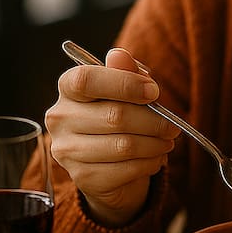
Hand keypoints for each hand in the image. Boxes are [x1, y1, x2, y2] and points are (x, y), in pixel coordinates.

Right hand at [45, 47, 179, 225]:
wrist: (108, 165)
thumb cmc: (117, 116)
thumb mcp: (125, 90)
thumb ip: (124, 71)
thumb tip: (119, 54)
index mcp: (67, 88)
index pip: (86, 80)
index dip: (124, 83)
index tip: (154, 91)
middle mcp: (60, 118)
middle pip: (114, 116)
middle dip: (153, 121)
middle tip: (172, 126)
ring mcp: (67, 150)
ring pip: (123, 145)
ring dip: (154, 144)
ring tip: (166, 142)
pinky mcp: (82, 177)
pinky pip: (125, 170)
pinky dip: (149, 164)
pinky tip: (155, 159)